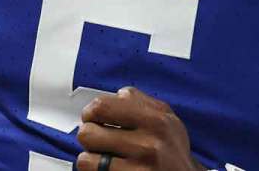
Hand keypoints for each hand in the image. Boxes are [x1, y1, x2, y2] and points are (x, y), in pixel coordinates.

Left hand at [75, 86, 204, 170]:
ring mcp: (139, 169)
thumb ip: (141, 103)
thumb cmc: (172, 152)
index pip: (102, 106)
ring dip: (91, 158)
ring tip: (104, 157)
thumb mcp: (168, 120)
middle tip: (98, 140)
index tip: (93, 118)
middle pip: (88, 132)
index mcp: (156, 121)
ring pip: (86, 159)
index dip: (91, 112)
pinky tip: (108, 169)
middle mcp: (149, 145)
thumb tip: (115, 96)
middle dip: (89, 136)